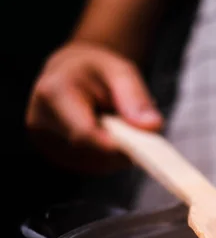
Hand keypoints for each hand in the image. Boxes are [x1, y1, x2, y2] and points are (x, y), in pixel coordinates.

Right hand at [25, 41, 162, 172]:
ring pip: (95, 164)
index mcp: (54, 94)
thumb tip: (153, 126)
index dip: (116, 146)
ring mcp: (45, 142)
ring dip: (117, 153)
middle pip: (92, 153)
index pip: (85, 134)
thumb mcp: (120, 71)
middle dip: (122, 147)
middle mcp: (41, 121)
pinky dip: (108, 157)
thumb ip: (136, 98)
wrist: (71, 73)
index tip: (143, 149)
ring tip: (118, 126)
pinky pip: (91, 166)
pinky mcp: (54, 155)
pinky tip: (107, 136)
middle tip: (138, 128)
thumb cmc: (96, 70)